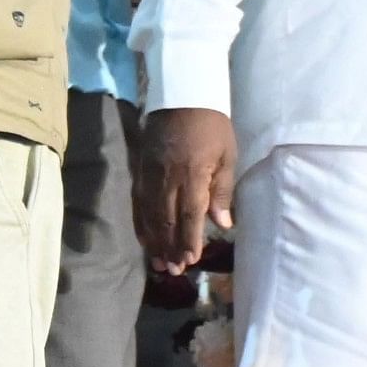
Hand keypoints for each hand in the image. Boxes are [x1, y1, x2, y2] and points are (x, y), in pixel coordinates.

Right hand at [133, 107, 236, 275]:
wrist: (181, 97)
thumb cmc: (212, 126)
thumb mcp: (228, 155)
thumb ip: (222, 190)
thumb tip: (223, 223)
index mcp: (192, 176)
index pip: (190, 216)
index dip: (189, 240)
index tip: (191, 260)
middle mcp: (167, 180)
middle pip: (167, 221)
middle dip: (171, 248)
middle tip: (174, 270)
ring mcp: (149, 177)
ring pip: (150, 217)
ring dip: (155, 242)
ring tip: (160, 263)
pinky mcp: (140, 172)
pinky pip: (138, 205)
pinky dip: (142, 225)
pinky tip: (145, 239)